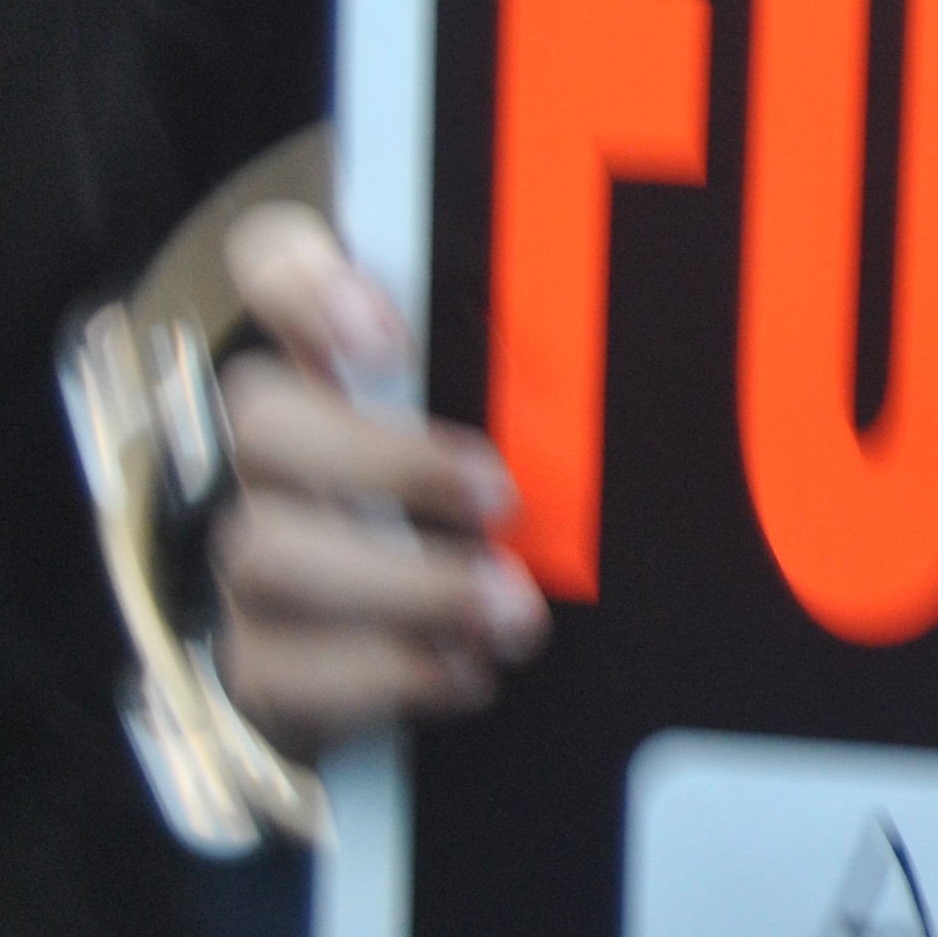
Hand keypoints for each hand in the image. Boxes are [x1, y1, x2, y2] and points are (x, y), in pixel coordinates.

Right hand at [210, 205, 545, 760]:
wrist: (425, 656)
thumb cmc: (499, 508)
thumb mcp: (533, 427)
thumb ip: (554, 379)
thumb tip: (679, 345)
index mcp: (338, 361)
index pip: (274, 262)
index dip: (309, 282)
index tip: (392, 335)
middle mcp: (278, 448)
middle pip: (262, 417)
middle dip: (385, 460)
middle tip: (497, 494)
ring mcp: (258, 550)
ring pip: (268, 550)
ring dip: (405, 585)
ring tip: (511, 610)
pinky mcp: (262, 656)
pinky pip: (284, 666)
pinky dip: (388, 675)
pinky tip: (468, 670)